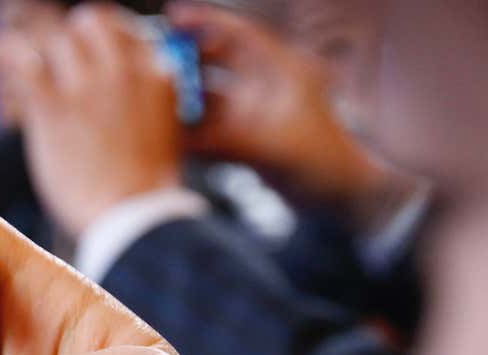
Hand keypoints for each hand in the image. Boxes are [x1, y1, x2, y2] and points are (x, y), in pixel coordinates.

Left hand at [0, 5, 184, 237]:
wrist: (132, 216)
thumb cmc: (142, 185)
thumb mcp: (161, 127)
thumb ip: (141, 96)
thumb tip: (119, 85)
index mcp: (157, 72)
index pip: (126, 31)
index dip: (103, 43)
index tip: (89, 58)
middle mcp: (125, 68)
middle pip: (91, 22)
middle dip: (74, 39)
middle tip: (59, 64)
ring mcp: (89, 84)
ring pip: (58, 39)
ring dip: (42, 56)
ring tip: (26, 68)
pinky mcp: (55, 105)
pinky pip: (23, 60)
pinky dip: (6, 54)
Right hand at [166, 1, 417, 222]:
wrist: (340, 198)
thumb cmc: (323, 163)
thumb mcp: (273, 148)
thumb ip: (226, 140)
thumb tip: (182, 139)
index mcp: (282, 70)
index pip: (239, 34)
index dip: (205, 21)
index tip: (173, 16)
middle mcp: (266, 85)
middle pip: (219, 59)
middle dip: (186, 59)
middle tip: (152, 63)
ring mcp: (255, 111)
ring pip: (211, 93)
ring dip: (186, 97)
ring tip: (155, 102)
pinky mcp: (248, 136)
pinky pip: (211, 124)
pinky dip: (192, 128)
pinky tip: (170, 134)